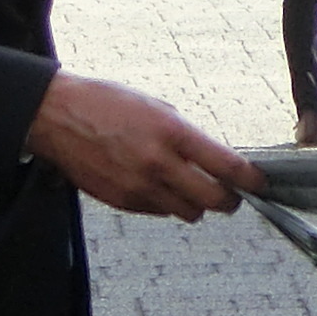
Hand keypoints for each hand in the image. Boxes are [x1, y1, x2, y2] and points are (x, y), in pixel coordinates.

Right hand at [29, 71, 263, 219]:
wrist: (56, 116)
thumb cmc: (106, 103)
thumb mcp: (157, 108)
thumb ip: (188, 138)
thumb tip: (216, 162)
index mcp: (172, 133)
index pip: (227, 167)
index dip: (251, 180)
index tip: (260, 183)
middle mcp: (158, 164)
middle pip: (213, 201)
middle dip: (229, 201)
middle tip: (232, 195)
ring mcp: (139, 187)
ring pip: (187, 213)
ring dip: (196, 204)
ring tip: (190, 188)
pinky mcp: (121, 201)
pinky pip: (159, 212)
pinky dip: (166, 203)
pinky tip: (157, 185)